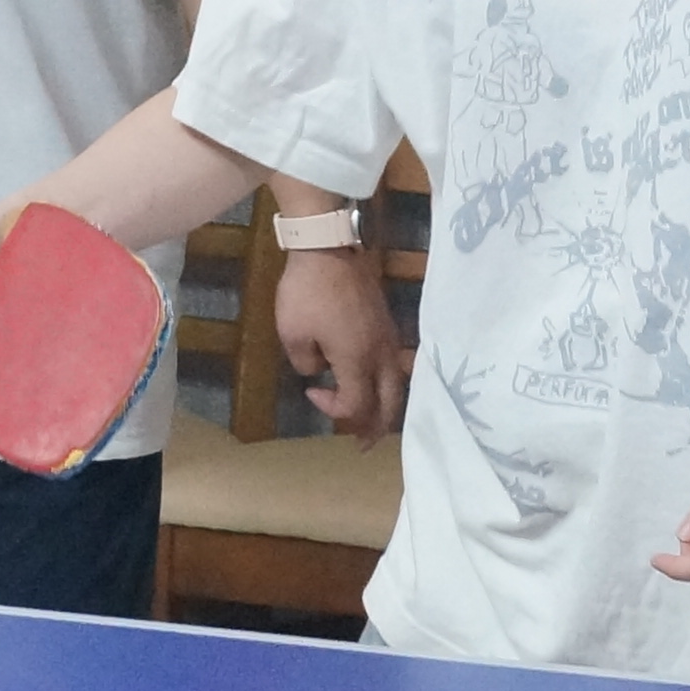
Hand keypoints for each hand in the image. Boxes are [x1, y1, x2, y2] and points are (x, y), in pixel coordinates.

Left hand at [275, 249, 408, 442]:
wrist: (328, 247)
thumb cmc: (307, 292)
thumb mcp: (292, 334)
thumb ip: (305, 364)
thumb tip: (320, 369)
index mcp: (358, 360)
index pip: (357, 407)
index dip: (335, 412)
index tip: (311, 393)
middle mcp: (381, 354)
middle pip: (389, 404)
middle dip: (375, 428)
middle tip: (363, 443)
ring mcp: (388, 338)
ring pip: (397, 385)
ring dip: (384, 406)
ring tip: (372, 419)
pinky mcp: (388, 324)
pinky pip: (395, 365)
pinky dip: (386, 383)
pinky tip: (374, 382)